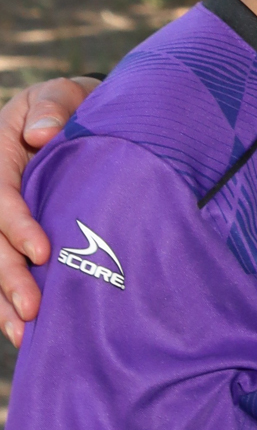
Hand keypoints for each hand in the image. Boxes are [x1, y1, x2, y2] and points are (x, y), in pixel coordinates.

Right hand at [0, 76, 97, 344]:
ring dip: (3, 301)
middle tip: (33, 307)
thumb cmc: (68, 107)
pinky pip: (3, 274)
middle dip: (8, 276)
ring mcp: (0, 222)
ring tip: (25, 333)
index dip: (16, 225)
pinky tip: (24, 334)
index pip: (0, 198)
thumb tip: (41, 134)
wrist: (76, 121)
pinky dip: (8, 304)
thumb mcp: (60, 96)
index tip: (43, 251)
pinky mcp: (13, 242)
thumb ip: (52, 107)